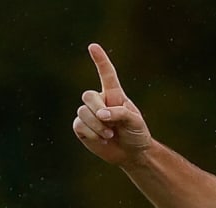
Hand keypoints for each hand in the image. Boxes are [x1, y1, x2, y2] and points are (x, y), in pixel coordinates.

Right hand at [72, 43, 152, 165]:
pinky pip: (79, 125)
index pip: (107, 75)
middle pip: (88, 96)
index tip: (93, 46)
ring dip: (97, 125)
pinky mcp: (82, 127)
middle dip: (96, 108)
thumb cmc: (137, 133)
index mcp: (115, 95)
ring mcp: (90, 114)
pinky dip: (92, 134)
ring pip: (82, 112)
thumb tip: (101, 114)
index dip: (100, 61)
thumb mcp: (135, 122)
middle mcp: (100, 101)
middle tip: (109, 121)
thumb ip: (120, 113)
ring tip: (110, 134)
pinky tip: (102, 140)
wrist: (132, 153)